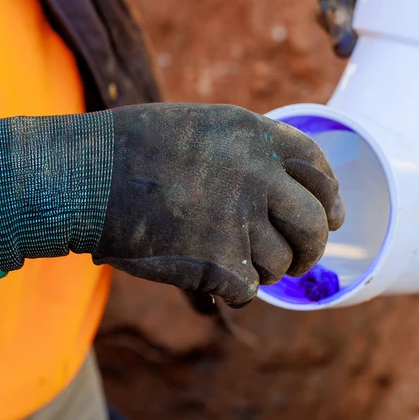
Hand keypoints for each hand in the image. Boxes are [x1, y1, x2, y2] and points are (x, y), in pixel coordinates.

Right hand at [0, 104, 344, 308]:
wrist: (86, 177)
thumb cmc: (133, 151)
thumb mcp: (201, 129)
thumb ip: (249, 155)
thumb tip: (287, 192)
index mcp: (256, 136)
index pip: (319, 169)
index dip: (330, 198)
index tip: (332, 217)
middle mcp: (259, 175)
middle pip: (314, 225)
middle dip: (311, 249)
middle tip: (300, 262)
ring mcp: (241, 219)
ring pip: (281, 264)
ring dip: (261, 269)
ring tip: (227, 259)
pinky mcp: (220, 262)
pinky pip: (248, 290)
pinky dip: (232, 289)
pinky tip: (208, 275)